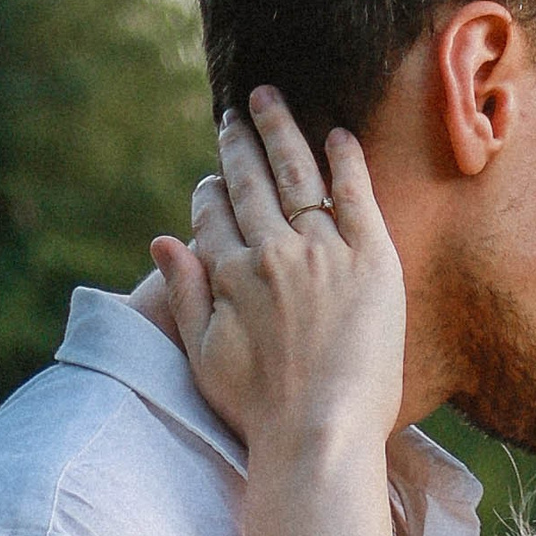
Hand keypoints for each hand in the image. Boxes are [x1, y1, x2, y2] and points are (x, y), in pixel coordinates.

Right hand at [149, 87, 405, 462]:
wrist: (323, 434)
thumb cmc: (262, 412)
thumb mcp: (204, 355)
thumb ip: (184, 295)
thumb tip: (162, 240)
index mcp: (230, 274)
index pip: (214, 216)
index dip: (211, 194)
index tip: (213, 180)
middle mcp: (272, 252)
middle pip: (251, 184)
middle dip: (240, 144)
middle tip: (236, 115)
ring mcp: (324, 253)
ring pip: (297, 176)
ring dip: (282, 132)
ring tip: (271, 100)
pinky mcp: (373, 261)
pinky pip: (356, 195)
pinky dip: (345, 161)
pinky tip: (338, 135)